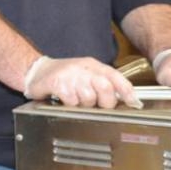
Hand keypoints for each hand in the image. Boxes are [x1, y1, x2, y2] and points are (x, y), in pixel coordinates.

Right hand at [24, 55, 141, 108]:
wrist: (36, 71)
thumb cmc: (64, 75)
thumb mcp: (86, 73)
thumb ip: (105, 83)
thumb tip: (128, 99)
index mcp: (93, 65)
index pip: (116, 77)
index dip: (127, 91)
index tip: (134, 103)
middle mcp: (83, 68)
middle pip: (105, 88)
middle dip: (104, 102)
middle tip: (96, 104)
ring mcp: (70, 75)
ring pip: (88, 98)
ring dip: (83, 104)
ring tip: (75, 99)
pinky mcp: (57, 83)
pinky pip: (72, 101)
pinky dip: (69, 104)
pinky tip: (64, 99)